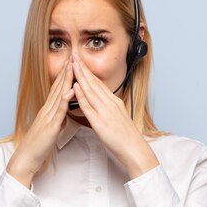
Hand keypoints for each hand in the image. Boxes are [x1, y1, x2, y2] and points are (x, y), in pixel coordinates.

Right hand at [6, 57, 74, 187]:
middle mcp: (47, 110)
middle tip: (73, 57)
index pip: (58, 89)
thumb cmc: (38, 146)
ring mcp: (47, 117)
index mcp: (48, 111)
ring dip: (65, 80)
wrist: (27, 158)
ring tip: (73, 66)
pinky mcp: (49, 127)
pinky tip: (70, 91)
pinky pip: (58, 112)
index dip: (65, 76)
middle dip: (66, 72)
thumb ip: (57, 119)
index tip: (72, 63)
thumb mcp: (51, 129)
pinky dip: (64, 101)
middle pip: (58, 87)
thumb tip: (64, 112)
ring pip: (58, 95)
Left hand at [71, 53, 158, 178]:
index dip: (88, 72)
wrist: (135, 150)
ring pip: (90, 91)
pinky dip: (81, 95)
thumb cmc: (127, 138)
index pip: (99, 84)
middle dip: (82, 68)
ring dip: (80, 77)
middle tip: (73, 55)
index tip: (80, 62)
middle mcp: (110, 104)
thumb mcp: (119, 118)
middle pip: (94, 83)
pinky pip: (89, 106)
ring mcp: (106, 112)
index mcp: (115, 102)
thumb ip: (109, 109)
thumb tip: (102, 104)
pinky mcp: (101, 123)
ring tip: (72, 65)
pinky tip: (75, 87)